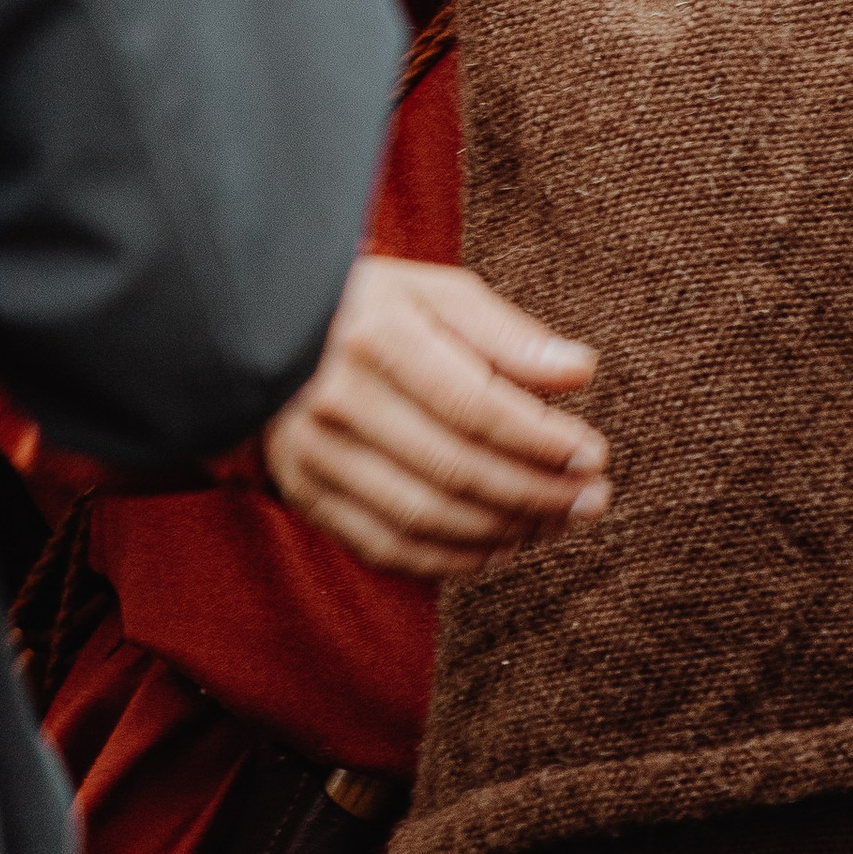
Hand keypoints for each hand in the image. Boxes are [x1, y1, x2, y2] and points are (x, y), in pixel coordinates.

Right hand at [263, 255, 611, 579]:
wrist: (259, 331)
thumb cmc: (368, 306)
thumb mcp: (434, 293)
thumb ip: (507, 334)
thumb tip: (581, 372)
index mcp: (374, 337)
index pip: (474, 406)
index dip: (541, 439)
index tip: (593, 453)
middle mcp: (337, 400)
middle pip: (455, 469)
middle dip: (537, 492)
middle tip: (593, 497)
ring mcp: (314, 455)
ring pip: (424, 517)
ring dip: (505, 530)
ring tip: (559, 521)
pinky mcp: (304, 493)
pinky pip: (385, 546)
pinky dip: (449, 559)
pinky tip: (499, 548)